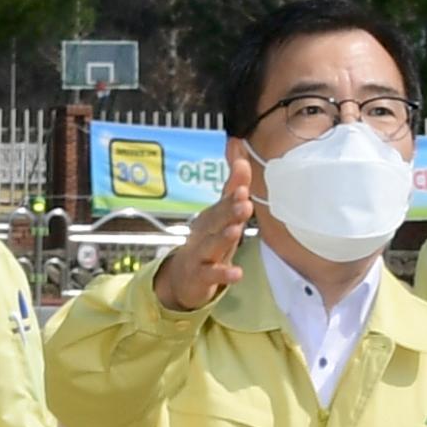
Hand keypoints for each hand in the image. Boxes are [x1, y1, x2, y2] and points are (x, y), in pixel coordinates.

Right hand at [152, 152, 257, 310]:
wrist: (182, 277)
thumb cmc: (208, 240)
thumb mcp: (221, 214)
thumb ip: (232, 185)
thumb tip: (239, 150)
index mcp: (212, 216)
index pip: (223, 202)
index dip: (233, 194)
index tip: (244, 185)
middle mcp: (205, 232)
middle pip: (216, 221)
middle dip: (229, 212)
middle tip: (243, 203)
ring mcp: (201, 254)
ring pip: (212, 245)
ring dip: (223, 238)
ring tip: (236, 231)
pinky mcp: (201, 276)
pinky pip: (213, 275)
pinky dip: (224, 275)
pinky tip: (237, 274)